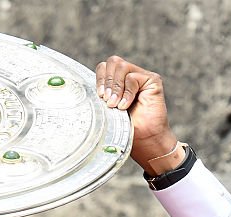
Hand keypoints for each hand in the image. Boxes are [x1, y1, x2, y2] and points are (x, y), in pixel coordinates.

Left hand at [94, 56, 179, 173]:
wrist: (145, 141)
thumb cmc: (125, 129)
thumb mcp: (106, 111)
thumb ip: (99, 97)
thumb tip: (78, 89)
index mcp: (116, 82)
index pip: (104, 67)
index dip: (100, 78)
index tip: (99, 96)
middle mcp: (129, 76)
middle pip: (113, 62)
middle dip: (107, 81)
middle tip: (107, 101)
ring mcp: (141, 76)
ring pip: (122, 67)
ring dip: (116, 87)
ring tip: (115, 105)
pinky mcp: (153, 80)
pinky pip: (133, 78)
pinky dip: (127, 93)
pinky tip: (125, 106)